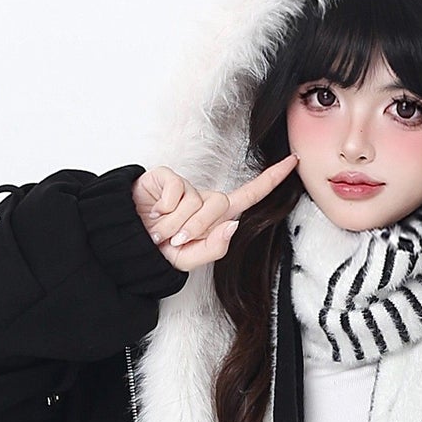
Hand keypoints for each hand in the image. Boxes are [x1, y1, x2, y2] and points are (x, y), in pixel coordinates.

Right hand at [132, 154, 297, 267]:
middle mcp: (204, 199)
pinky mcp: (166, 178)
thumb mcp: (189, 260)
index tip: (293, 162)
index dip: (271, 180)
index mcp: (216, 218)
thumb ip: (214, 247)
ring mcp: (186, 187)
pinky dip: (164, 207)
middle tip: (174, 239)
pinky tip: (154, 211)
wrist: (128, 243)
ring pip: (195, 201)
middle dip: (196, 227)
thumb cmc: (159, 251)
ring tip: (160, 229)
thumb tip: (233, 224)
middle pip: (218, 204)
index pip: (249, 196)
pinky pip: (176, 190)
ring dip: (175, 223)